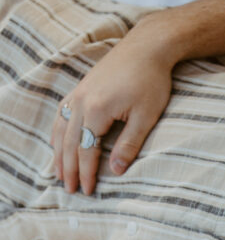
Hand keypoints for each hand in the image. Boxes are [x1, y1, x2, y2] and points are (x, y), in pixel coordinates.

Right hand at [51, 15, 173, 194]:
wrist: (147, 47)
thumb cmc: (151, 81)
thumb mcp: (146, 117)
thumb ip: (129, 145)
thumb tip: (115, 171)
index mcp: (96, 110)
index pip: (86, 151)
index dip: (86, 173)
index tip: (87, 192)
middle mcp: (81, 101)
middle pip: (70, 143)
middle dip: (69, 169)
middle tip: (69, 190)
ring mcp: (78, 92)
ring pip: (62, 129)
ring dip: (59, 153)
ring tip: (58, 174)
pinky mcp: (81, 87)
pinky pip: (62, 113)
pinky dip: (58, 132)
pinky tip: (57, 143)